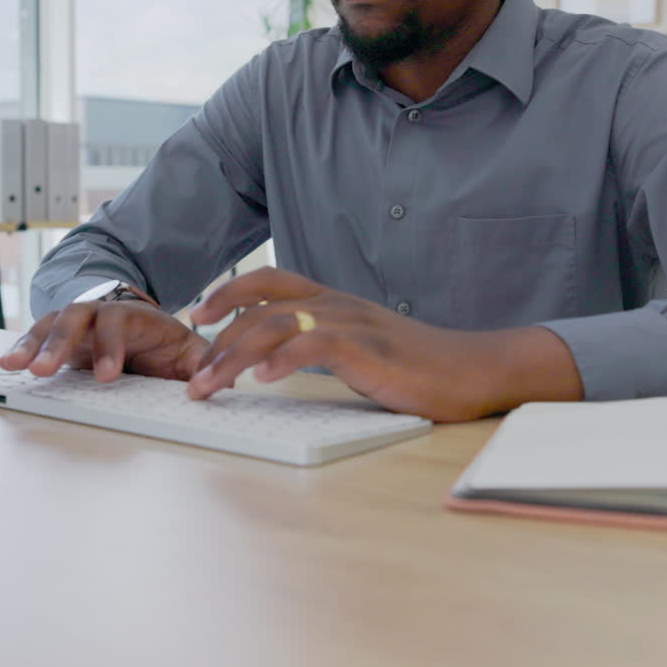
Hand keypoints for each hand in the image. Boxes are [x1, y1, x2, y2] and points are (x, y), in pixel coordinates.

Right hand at [0, 299, 209, 381]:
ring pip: (51, 324)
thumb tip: (219, 379)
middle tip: (45, 370)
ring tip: (15, 365)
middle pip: (77, 317)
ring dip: (33, 344)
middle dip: (60, 343)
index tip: (108, 376)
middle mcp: (100, 313)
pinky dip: (22, 349)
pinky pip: (37, 337)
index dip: (111, 346)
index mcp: (134, 316)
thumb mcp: (188, 351)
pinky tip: (7, 363)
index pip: (119, 322)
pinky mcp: (59, 337)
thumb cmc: (164, 342)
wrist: (141, 324)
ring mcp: (77, 323)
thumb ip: (202, 364)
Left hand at [186, 268, 582, 421]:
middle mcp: (337, 304)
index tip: (195, 318)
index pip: (269, 282)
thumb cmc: (416, 365)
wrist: (474, 369)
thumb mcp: (359, 347)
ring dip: (235, 357)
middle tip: (192, 375)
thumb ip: (320, 345)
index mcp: (333, 302)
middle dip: (218, 339)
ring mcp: (354, 324)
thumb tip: (273, 362)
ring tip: (211, 385)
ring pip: (278, 326)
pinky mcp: (370, 350)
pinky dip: (284, 360)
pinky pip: (317, 344)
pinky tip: (262, 380)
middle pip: (261, 305)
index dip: (228, 293)